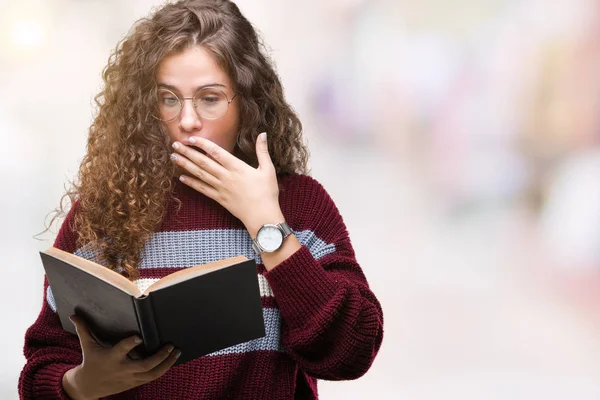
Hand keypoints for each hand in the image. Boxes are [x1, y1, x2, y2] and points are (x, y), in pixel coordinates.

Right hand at [63, 315, 180, 398]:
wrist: (87, 387)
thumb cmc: (90, 360)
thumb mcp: (87, 345)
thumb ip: (83, 329)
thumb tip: (72, 314)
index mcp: (111, 357)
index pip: (122, 350)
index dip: (131, 344)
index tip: (140, 336)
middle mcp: (123, 368)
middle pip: (144, 365)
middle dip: (159, 356)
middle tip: (171, 345)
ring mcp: (130, 378)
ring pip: (152, 374)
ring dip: (166, 364)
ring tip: (177, 352)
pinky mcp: (134, 383)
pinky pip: (151, 378)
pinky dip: (163, 370)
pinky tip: (172, 360)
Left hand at [171, 132, 283, 234]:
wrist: (262, 217)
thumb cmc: (267, 193)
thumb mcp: (268, 169)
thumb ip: (262, 151)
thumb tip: (262, 133)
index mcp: (238, 167)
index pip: (216, 152)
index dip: (203, 144)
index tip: (191, 138)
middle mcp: (226, 177)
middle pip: (203, 162)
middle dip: (188, 152)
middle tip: (175, 144)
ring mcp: (221, 188)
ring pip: (200, 174)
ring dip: (185, 165)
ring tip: (174, 157)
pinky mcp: (219, 199)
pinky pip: (202, 190)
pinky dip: (192, 183)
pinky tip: (182, 178)